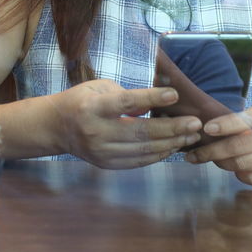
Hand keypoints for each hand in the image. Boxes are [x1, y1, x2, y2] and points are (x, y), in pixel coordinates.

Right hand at [52, 79, 201, 168]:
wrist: (56, 127)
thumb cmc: (81, 100)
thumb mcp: (99, 87)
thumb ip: (126, 94)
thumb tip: (156, 103)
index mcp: (93, 107)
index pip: (127, 103)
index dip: (152, 99)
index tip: (175, 95)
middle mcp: (97, 131)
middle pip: (141, 132)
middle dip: (172, 128)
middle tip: (195, 123)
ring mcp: (102, 151)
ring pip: (143, 150)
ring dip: (171, 143)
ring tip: (191, 135)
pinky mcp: (107, 164)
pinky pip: (138, 161)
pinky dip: (158, 155)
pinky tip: (173, 146)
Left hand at [184, 102, 251, 185]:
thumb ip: (241, 120)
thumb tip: (205, 131)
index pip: (248, 119)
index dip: (227, 124)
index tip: (208, 128)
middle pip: (241, 146)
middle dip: (213, 151)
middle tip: (194, 155)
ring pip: (246, 164)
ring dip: (224, 164)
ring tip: (213, 160)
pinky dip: (241, 175)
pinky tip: (235, 169)